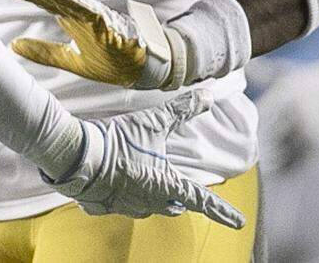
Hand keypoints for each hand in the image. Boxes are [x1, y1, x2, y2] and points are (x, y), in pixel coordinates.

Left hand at [0, 0, 177, 88]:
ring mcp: (90, 15)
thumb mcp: (69, 60)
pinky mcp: (106, 23)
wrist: (140, 69)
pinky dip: (72, 2)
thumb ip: (43, 52)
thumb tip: (12, 45)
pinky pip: (86, 10)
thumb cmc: (108, 59)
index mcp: (66, 16)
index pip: (35, 0)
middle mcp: (75, 11)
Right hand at [52, 91, 244, 228]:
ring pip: (147, 207)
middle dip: (178, 198)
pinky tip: (110, 181)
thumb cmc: (119, 139)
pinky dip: (118, 194)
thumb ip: (182, 111)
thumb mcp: (153, 121)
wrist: (79, 155)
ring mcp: (127, 207)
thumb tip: (208, 96)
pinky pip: (116, 204)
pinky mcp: (104, 207)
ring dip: (149, 195)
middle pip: (173, 205)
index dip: (223, 211)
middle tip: (178, 189)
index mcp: (167, 184)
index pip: (202, 201)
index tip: (239, 223)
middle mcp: (151, 202)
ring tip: (141, 178)